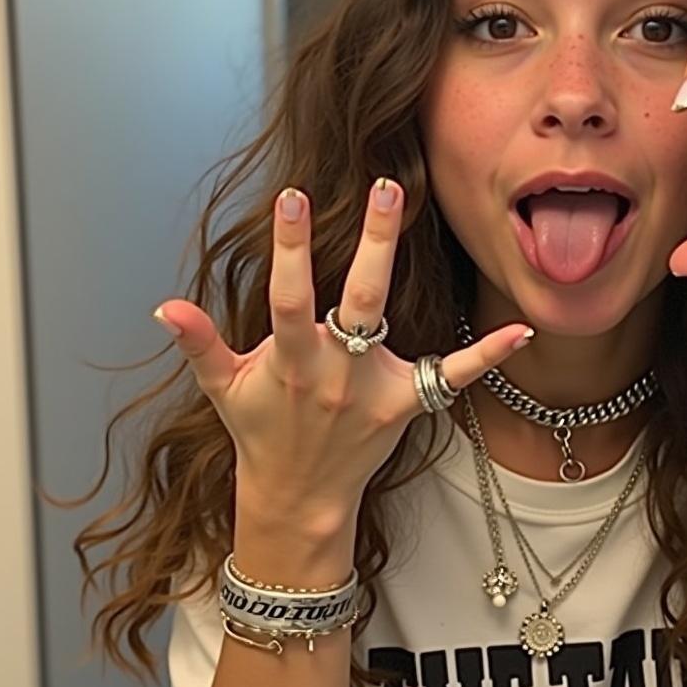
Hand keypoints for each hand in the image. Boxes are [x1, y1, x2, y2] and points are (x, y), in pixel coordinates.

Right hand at [152, 179, 532, 528]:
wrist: (298, 496)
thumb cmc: (262, 432)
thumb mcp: (222, 390)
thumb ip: (200, 345)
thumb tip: (165, 306)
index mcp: (292, 362)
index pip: (288, 296)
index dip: (289, 249)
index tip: (292, 198)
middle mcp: (335, 370)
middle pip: (355, 300)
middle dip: (369, 244)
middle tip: (386, 190)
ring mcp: (373, 387)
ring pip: (392, 323)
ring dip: (408, 273)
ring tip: (432, 226)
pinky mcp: (405, 402)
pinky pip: (452, 376)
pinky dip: (488, 355)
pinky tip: (521, 329)